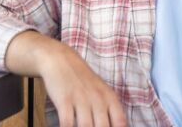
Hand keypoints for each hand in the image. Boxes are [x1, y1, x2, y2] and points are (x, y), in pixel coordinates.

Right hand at [10, 33, 126, 126]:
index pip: (120, 122)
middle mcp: (98, 98)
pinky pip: (67, 123)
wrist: (61, 60)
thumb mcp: (102, 92)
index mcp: (110, 98)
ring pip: (86, 126)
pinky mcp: (65, 100)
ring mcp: (81, 99)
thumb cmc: (83, 80)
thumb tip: (118, 126)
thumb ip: (110, 111)